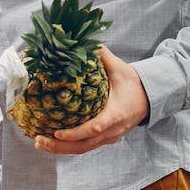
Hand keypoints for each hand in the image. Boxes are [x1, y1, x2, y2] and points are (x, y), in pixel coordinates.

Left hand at [34, 46, 149, 154]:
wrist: (150, 98)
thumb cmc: (132, 83)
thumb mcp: (120, 68)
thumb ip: (103, 55)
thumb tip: (85, 40)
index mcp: (116, 114)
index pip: (95, 128)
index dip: (76, 133)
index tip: (58, 133)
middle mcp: (112, 130)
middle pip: (84, 145)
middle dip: (61, 146)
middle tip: (39, 140)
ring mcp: (109, 137)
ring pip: (83, 149)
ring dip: (60, 149)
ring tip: (38, 143)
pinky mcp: (105, 139)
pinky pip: (85, 146)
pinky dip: (67, 146)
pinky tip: (49, 142)